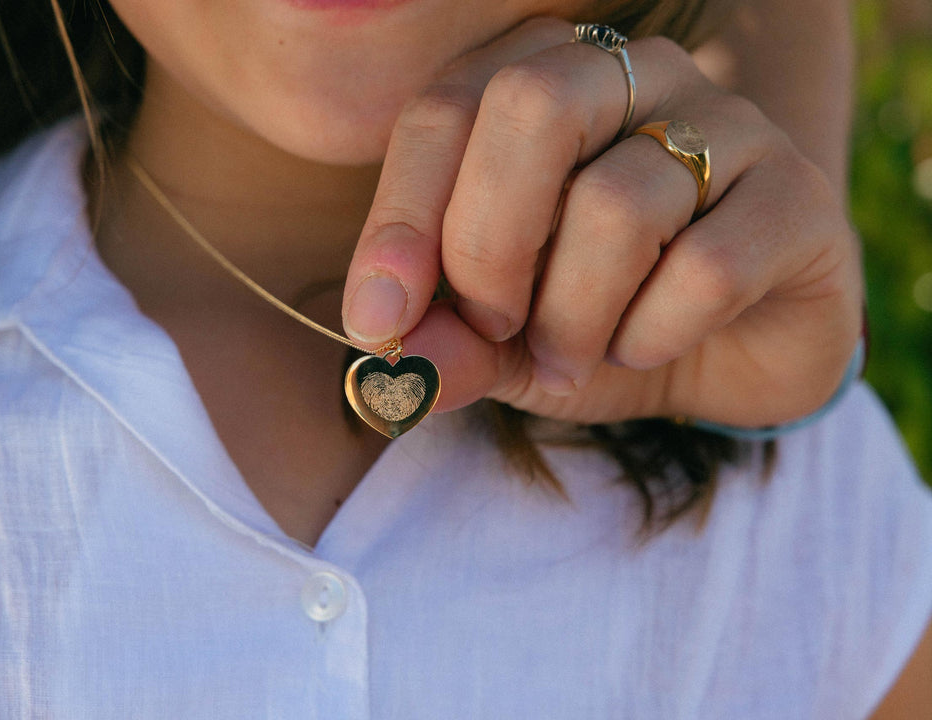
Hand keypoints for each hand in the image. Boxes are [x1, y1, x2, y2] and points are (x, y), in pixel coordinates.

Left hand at [341, 17, 862, 427]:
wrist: (727, 358)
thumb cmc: (598, 322)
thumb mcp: (501, 340)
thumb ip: (445, 339)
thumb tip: (388, 351)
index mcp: (544, 82)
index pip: (444, 111)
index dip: (400, 218)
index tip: (376, 321)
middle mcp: (636, 77)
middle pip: (532, 110)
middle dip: (489, 248)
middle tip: (496, 327)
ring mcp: (727, 124)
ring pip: (617, 205)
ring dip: (571, 316)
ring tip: (570, 355)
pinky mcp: (796, 195)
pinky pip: (706, 266)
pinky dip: (653, 333)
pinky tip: (645, 345)